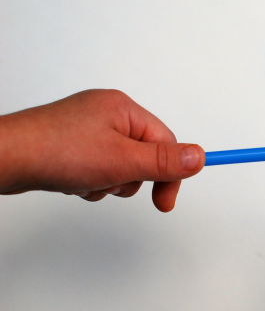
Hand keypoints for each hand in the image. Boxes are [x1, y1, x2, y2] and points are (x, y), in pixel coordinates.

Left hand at [0, 89, 204, 211]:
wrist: (4, 159)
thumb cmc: (56, 152)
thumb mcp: (122, 161)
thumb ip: (164, 162)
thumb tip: (199, 156)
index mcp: (123, 108)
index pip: (165, 141)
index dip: (169, 173)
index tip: (166, 202)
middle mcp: (107, 114)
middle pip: (144, 155)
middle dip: (130, 177)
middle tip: (113, 184)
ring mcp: (88, 129)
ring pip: (121, 166)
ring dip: (109, 182)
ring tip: (87, 180)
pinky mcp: (72, 144)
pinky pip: (99, 168)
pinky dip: (92, 181)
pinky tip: (74, 181)